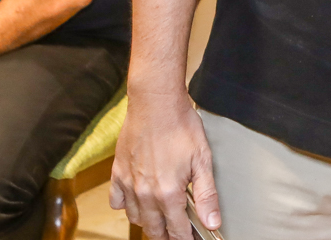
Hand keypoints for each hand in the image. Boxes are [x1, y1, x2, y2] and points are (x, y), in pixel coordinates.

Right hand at [110, 92, 219, 239]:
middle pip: (154, 229)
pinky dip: (126, 206)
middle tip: (176, 233)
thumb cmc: (181, 127)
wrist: (155, 104)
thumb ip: (207, 195)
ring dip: (149, 223)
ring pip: (136, 218)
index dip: (185, 239)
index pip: (176, 230)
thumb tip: (212, 222)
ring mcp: (129, 184)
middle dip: (166, 235)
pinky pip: (117, 202)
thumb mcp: (202, 160)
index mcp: (168, 193)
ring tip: (160, 220)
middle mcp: (145, 194)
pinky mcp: (117, 173)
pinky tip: (137, 201)